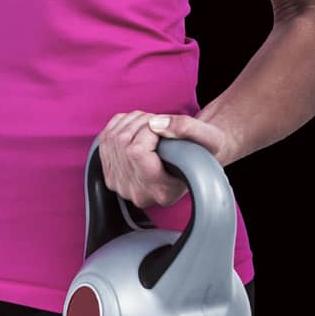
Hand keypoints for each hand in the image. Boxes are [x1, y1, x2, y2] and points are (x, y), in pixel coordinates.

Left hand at [96, 110, 231, 209]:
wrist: (194, 161)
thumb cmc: (204, 151)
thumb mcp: (209, 137)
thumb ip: (187, 128)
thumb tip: (156, 124)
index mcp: (162, 192)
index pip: (137, 152)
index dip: (148, 131)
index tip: (164, 128)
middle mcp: (138, 193)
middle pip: (123, 142)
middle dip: (141, 122)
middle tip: (160, 123)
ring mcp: (120, 186)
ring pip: (112, 137)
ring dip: (132, 121)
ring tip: (153, 125)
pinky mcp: (110, 174)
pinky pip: (105, 138)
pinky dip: (121, 125)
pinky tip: (139, 128)